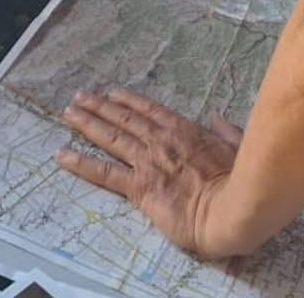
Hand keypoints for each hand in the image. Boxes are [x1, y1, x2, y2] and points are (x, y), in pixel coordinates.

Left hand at [57, 89, 243, 259]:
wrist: (232, 210)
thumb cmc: (240, 181)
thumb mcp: (238, 147)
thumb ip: (227, 131)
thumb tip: (219, 119)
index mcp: (183, 131)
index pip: (149, 110)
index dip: (128, 101)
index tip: (112, 93)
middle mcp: (160, 141)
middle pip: (123, 119)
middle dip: (99, 106)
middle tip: (79, 96)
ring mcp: (147, 162)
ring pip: (110, 138)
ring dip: (87, 123)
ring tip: (68, 113)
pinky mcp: (139, 188)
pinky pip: (105, 173)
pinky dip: (82, 163)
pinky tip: (63, 155)